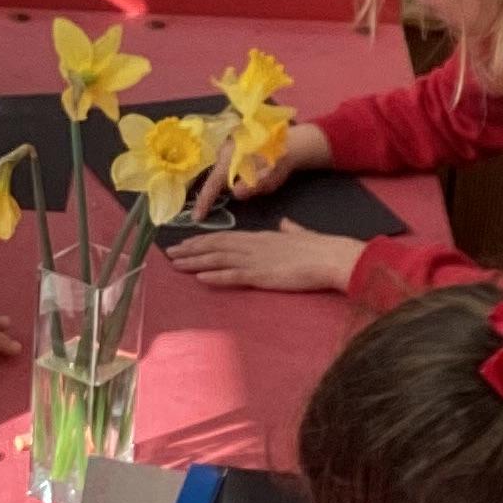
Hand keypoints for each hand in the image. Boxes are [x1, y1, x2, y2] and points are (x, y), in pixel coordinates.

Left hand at [167, 222, 359, 293]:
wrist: (331, 257)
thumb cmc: (320, 248)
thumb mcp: (300, 234)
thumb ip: (289, 230)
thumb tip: (285, 224)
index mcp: (261, 236)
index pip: (226, 237)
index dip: (203, 240)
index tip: (186, 242)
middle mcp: (254, 245)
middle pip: (215, 246)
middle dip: (191, 249)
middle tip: (170, 253)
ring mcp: (256, 260)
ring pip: (218, 259)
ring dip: (195, 262)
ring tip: (175, 264)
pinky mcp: (262, 275)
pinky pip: (233, 276)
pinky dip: (215, 276)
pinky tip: (199, 278)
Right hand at [192, 118, 331, 218]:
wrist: (291, 143)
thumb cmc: (279, 160)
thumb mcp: (269, 176)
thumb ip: (253, 185)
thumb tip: (235, 193)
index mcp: (230, 158)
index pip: (212, 184)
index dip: (204, 202)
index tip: (197, 218)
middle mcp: (224, 152)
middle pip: (213, 179)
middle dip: (212, 195)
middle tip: (208, 211)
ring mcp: (226, 149)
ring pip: (220, 174)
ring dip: (222, 186)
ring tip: (226, 197)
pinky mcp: (232, 150)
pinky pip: (225, 169)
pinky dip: (227, 179)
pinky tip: (238, 182)